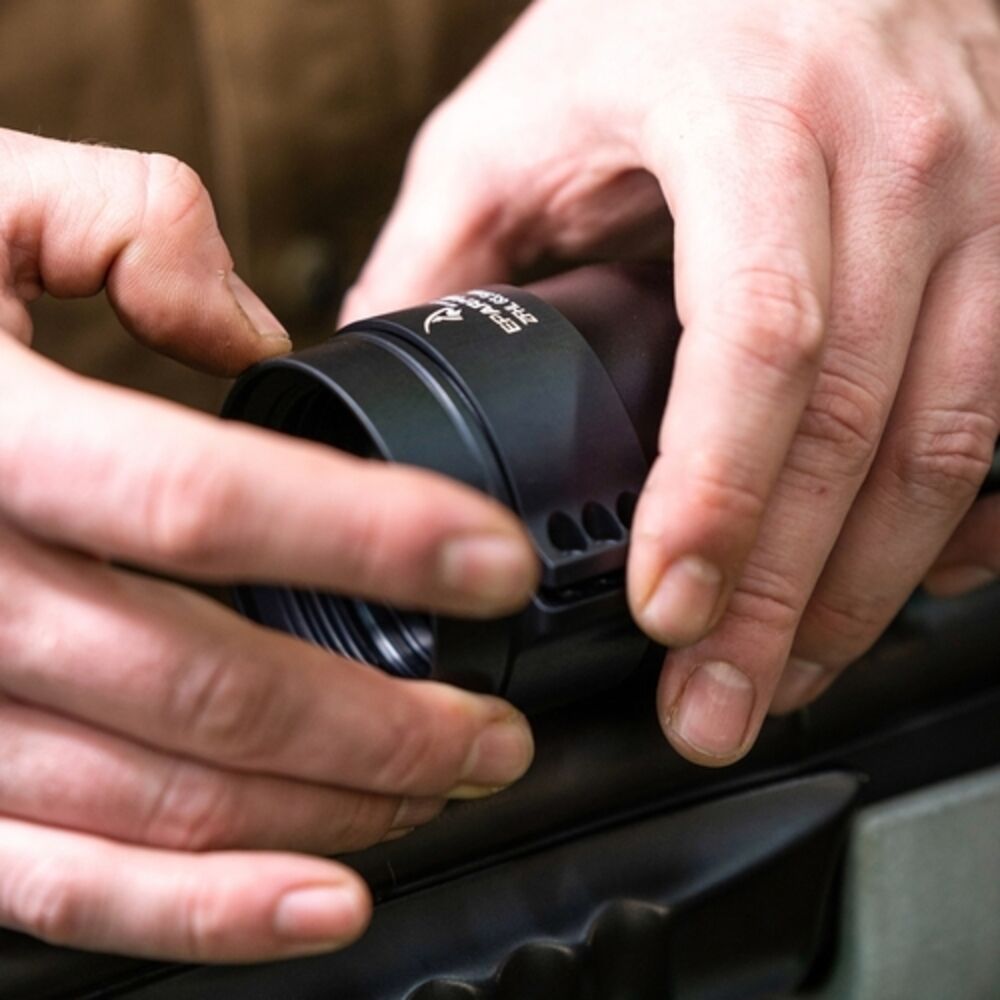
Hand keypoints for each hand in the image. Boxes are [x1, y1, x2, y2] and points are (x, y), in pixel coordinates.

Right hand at [0, 130, 536, 960]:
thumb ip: (132, 229)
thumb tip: (252, 332)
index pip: (203, 502)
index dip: (375, 539)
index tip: (497, 563)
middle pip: (208, 688)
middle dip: (385, 723)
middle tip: (496, 725)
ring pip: (154, 803)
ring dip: (323, 814)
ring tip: (439, 794)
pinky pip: (56, 884)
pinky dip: (197, 912)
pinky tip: (316, 904)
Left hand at [343, 0, 999, 764]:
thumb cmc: (664, 8)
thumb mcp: (522, 115)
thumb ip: (447, 250)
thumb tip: (380, 370)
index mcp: (757, 122)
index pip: (758, 341)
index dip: (718, 498)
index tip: (665, 612)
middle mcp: (900, 163)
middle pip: (857, 427)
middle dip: (786, 597)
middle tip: (715, 706)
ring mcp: (989, 200)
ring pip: (951, 440)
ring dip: (867, 587)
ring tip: (787, 678)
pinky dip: (961, 517)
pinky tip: (902, 582)